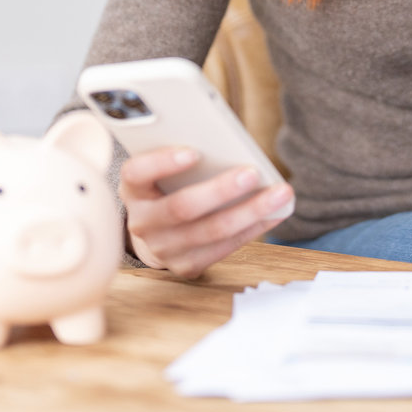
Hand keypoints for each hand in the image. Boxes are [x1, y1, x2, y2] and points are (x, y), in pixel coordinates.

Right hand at [119, 146, 294, 277]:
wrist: (157, 231)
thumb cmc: (169, 186)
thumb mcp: (164, 169)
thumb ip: (185, 155)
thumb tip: (228, 145)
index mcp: (132, 188)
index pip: (137, 173)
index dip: (163, 163)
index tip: (195, 151)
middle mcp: (142, 222)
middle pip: (182, 208)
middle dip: (220, 190)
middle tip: (253, 173)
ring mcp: (162, 249)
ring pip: (210, 231)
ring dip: (249, 212)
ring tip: (279, 193)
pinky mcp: (186, 266)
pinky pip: (224, 249)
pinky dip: (253, 229)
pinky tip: (275, 213)